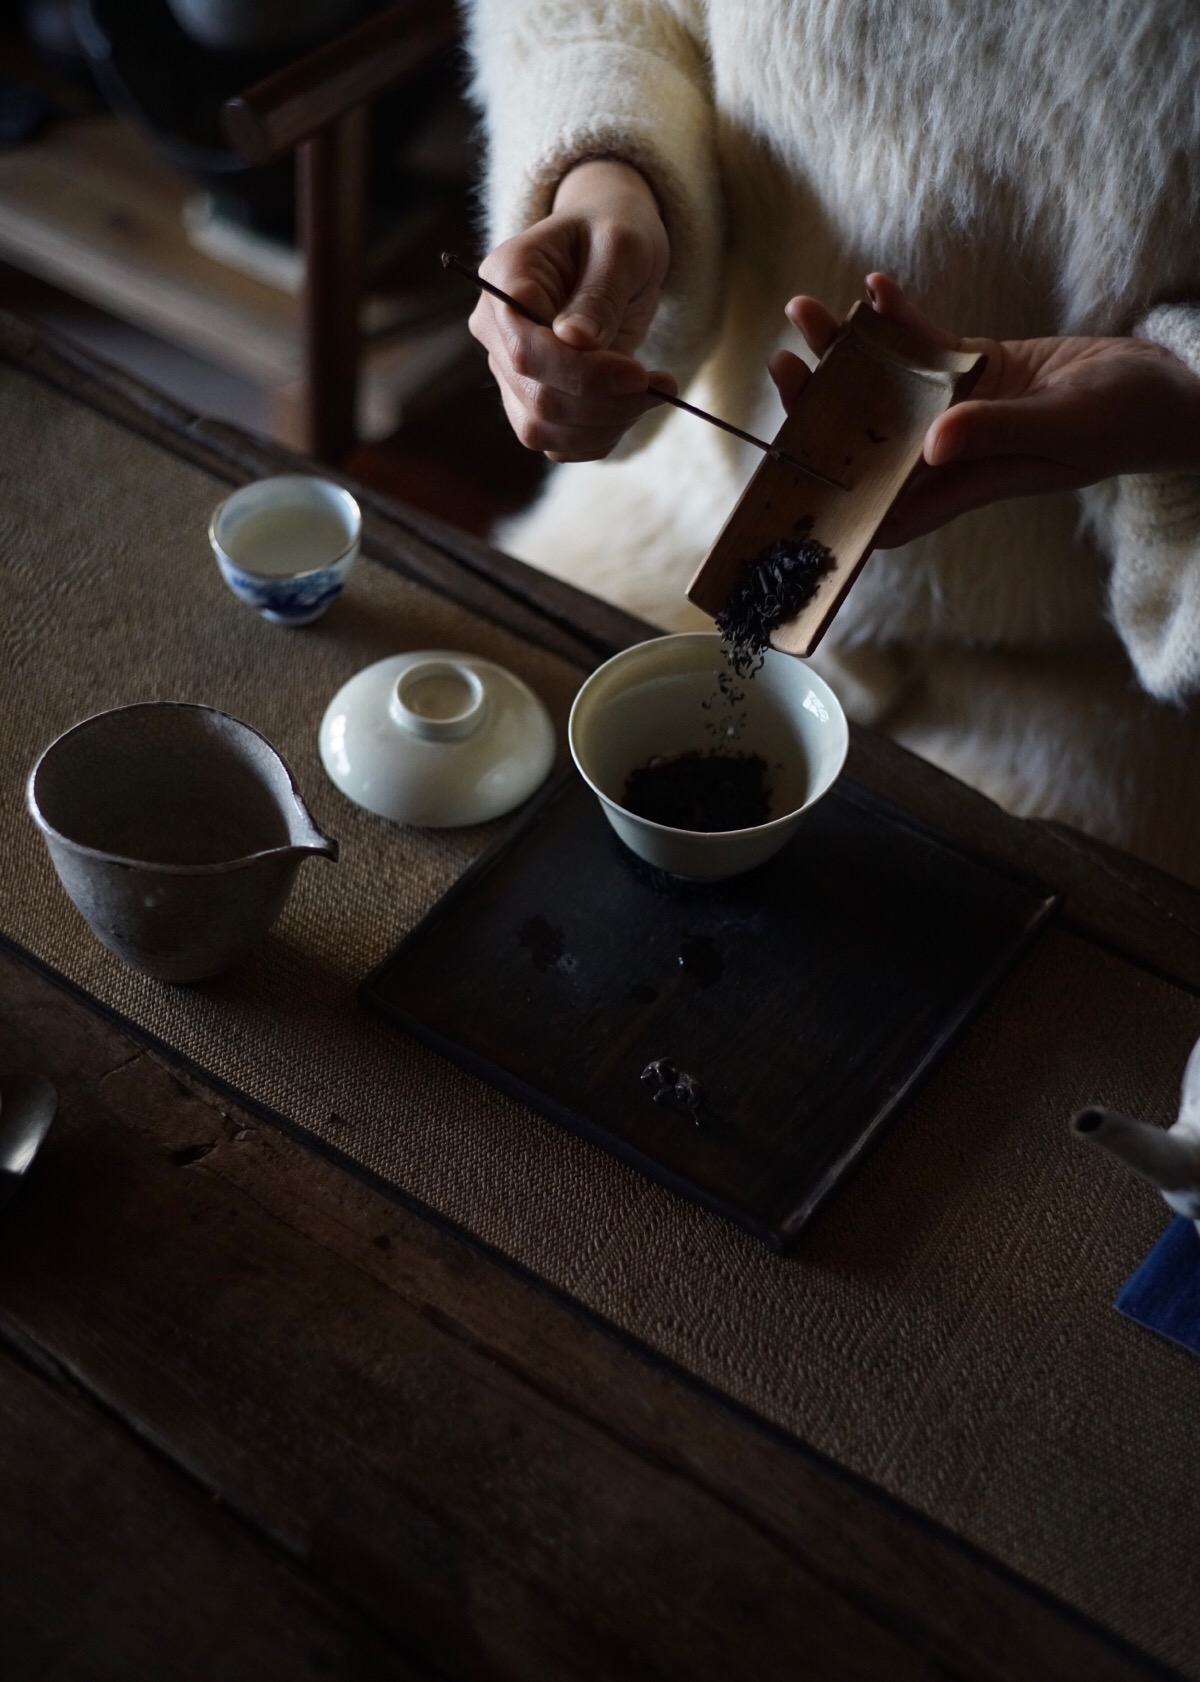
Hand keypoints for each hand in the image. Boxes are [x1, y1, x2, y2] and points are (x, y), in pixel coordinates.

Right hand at [470, 160, 673, 461]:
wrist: (610, 248)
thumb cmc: (615, 231)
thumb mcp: (622, 243)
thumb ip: (600, 291)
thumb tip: (576, 341)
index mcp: (504, 279)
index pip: (525, 351)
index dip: (582, 374)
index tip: (639, 374)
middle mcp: (495, 330)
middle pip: (537, 398)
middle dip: (606, 402)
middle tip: (662, 386)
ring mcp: (509, 371)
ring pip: (543, 429)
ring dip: (608, 424)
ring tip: (655, 392)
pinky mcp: (531, 400)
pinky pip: (558, 443)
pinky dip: (602, 437)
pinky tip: (633, 407)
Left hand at [768, 274, 1199, 546]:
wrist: (1166, 388)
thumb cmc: (1126, 422)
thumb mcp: (1062, 427)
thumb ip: (997, 433)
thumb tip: (931, 443)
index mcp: (964, 484)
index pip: (882, 511)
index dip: (832, 503)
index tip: (788, 475)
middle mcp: (950, 452)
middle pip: (867, 438)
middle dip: (817, 408)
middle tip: (783, 365)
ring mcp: (959, 408)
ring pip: (884, 384)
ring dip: (843, 351)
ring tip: (805, 309)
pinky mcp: (977, 368)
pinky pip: (924, 343)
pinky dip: (898, 317)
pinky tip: (873, 285)